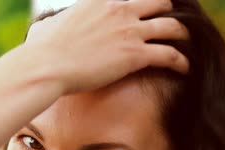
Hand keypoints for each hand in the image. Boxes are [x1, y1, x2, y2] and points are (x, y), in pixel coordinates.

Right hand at [24, 0, 189, 93]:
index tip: (146, 13)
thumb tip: (45, 28)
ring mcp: (130, 31)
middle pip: (159, 3)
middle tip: (169, 27)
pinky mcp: (135, 55)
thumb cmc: (40, 50)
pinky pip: (170, 54)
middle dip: (166, 14)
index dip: (143, 5)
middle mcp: (119, 10)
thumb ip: (55, 23)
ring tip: (184, 46)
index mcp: (100, 1)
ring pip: (171, 27)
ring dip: (181, 36)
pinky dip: (180, 61)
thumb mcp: (46, 26)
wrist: (46, 65)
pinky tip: (184, 69)